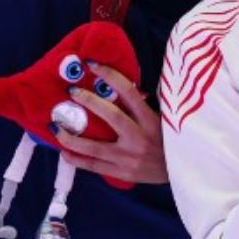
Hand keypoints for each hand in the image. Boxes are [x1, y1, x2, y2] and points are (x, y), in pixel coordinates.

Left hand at [55, 64, 167, 183]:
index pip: (129, 92)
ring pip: (94, 147)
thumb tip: (127, 87)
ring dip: (71, 138)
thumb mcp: (165, 120)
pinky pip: (95, 166)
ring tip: (55, 127)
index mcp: (151, 120)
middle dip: (89, 102)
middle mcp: (139, 138)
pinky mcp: (122, 173)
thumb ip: (147, 106)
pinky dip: (78, 160)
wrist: (183, 173)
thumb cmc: (172, 142)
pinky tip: (64, 153)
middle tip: (71, 92)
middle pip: (111, 116)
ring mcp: (129, 158)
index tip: (93, 64)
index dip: (110, 76)